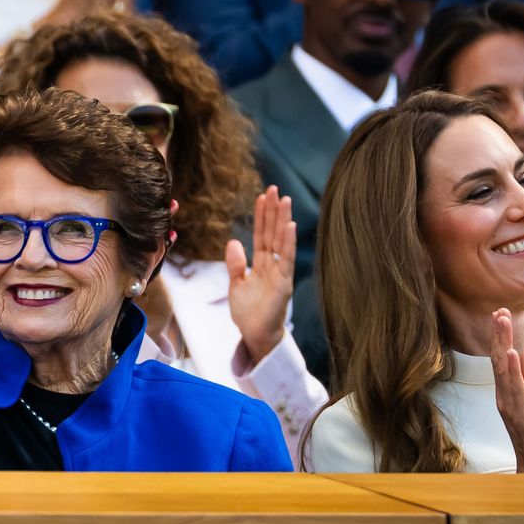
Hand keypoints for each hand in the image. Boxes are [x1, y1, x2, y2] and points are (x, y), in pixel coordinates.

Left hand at [225, 186, 294, 361]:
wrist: (255, 335)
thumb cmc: (248, 312)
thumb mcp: (236, 284)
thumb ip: (236, 264)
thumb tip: (233, 241)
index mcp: (261, 264)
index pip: (261, 235)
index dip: (262, 216)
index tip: (263, 197)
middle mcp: (272, 265)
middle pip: (272, 233)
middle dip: (273, 211)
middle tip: (275, 189)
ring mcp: (279, 273)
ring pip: (281, 242)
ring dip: (283, 220)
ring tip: (284, 200)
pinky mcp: (283, 284)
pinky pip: (286, 259)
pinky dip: (288, 243)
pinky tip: (290, 226)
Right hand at [489, 310, 523, 472]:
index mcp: (508, 392)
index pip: (502, 359)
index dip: (501, 337)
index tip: (501, 315)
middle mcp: (504, 396)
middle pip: (499, 360)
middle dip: (498, 335)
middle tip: (498, 312)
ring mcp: (510, 406)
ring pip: (504, 370)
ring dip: (502, 344)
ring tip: (502, 324)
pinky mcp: (522, 415)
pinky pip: (516, 389)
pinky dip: (512, 371)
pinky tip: (512, 355)